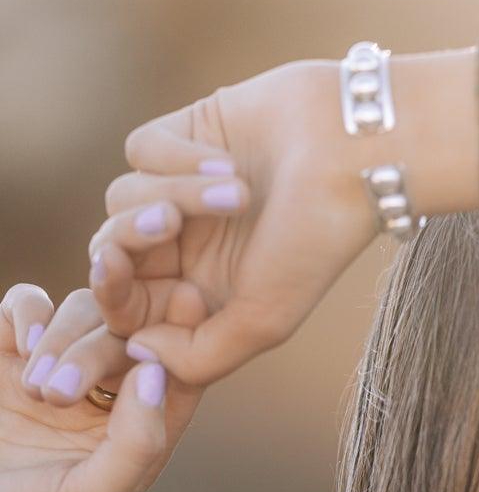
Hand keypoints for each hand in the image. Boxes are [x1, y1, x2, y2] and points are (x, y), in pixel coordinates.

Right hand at [0, 268, 206, 491]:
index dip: (184, 335)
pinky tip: (20, 346)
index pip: (174, 374)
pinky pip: (26, 308)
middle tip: (92, 349)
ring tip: (40, 393)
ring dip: (65, 334)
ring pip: (80, 312)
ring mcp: (54, 372)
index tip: (187, 299)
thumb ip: (134, 444)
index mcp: (139, 434)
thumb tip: (158, 373)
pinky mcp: (6, 357)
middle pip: (127, 333)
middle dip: (111, 336)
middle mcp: (102, 398)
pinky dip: (26, 314)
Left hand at [87, 58, 378, 388]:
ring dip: (176, 193)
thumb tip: (137, 350)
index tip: (115, 272)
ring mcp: (181, 191)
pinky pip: (142, 151)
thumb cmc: (316, 242)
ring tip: (238, 193)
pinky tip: (229, 162)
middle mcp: (188, 249)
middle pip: (112, 252)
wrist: (353, 154)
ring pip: (125, 198)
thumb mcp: (265, 319)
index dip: (112, 297)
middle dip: (129, 240)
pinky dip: (180, 156)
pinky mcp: (182, 136)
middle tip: (167, 225)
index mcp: (204, 298)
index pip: (129, 309)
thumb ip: (200, 354)